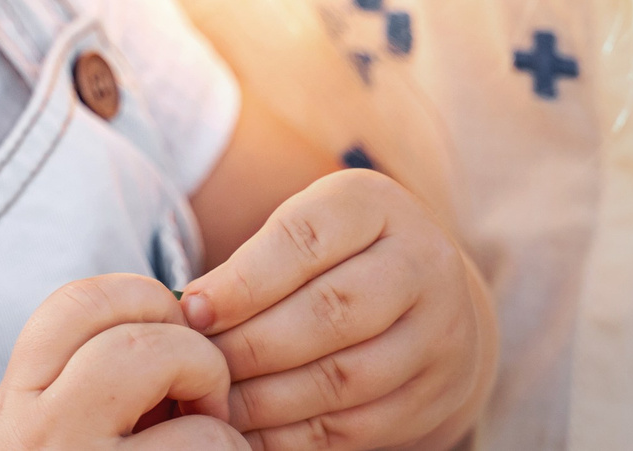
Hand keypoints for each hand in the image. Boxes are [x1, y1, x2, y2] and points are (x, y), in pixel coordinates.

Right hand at [0, 274, 251, 449]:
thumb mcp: (50, 445)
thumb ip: (83, 391)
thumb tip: (175, 321)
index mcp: (12, 412)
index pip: (73, 303)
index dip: (140, 299)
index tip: (172, 337)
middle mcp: (34, 433)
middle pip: (128, 327)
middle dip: (190, 346)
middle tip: (205, 396)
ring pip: (169, 367)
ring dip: (215, 401)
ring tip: (213, 443)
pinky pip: (210, 441)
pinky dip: (234, 449)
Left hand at [179, 170, 492, 450]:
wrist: (434, 299)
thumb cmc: (339, 256)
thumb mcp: (306, 228)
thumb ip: (255, 261)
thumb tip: (192, 312)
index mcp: (376, 204)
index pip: (305, 239)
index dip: (244, 281)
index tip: (194, 310)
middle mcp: (422, 263)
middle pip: (329, 312)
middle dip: (252, 345)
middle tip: (200, 364)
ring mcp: (440, 333)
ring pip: (344, 377)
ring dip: (268, 399)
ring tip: (217, 403)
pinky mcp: (436, 396)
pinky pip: (358, 427)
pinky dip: (296, 436)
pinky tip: (252, 432)